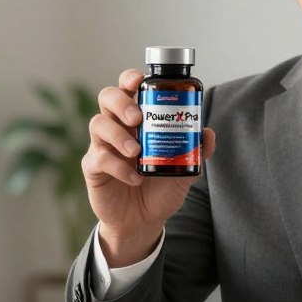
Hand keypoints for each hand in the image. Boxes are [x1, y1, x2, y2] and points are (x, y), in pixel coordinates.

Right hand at [83, 68, 215, 265]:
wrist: (143, 222)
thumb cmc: (159, 190)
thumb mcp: (184, 171)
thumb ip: (196, 153)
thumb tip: (208, 134)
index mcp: (136, 120)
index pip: (127, 89)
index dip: (130, 78)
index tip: (140, 80)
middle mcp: (117, 127)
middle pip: (107, 97)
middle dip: (121, 102)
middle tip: (138, 118)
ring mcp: (102, 146)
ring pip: (98, 123)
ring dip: (118, 134)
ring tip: (137, 151)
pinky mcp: (93, 168)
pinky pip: (99, 158)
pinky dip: (118, 166)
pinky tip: (134, 177)